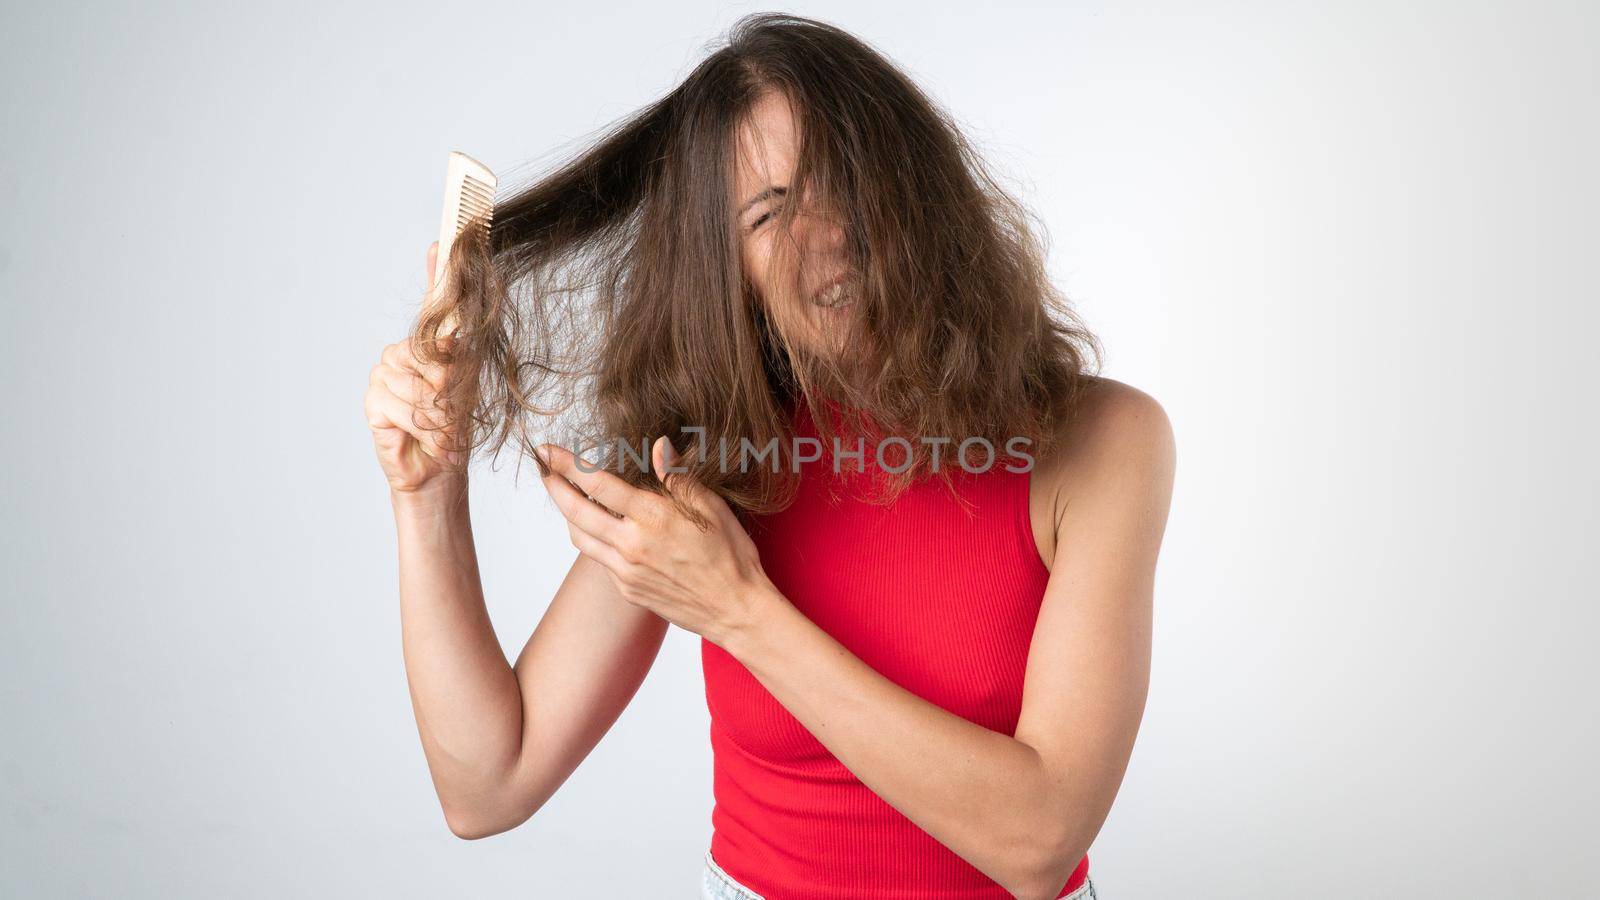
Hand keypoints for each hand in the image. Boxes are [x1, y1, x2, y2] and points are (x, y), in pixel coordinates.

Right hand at [365, 242, 461, 494]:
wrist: (440, 471)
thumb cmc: (456, 427)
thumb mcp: (469, 387)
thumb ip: (461, 353)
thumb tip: (457, 324)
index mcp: (430, 344)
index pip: (435, 301)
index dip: (440, 269)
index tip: (445, 238)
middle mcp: (403, 352)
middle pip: (431, 354)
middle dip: (452, 389)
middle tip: (458, 415)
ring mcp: (383, 374)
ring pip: (419, 384)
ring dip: (440, 415)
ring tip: (446, 433)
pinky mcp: (373, 400)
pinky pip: (401, 405)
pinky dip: (424, 428)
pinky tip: (430, 440)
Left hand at [535, 437, 778, 643]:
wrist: (735, 609)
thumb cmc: (730, 554)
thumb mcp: (711, 505)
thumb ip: (677, 476)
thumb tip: (658, 446)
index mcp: (651, 517)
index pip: (595, 484)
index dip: (566, 464)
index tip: (547, 451)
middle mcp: (631, 544)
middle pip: (575, 511)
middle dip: (554, 487)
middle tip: (545, 471)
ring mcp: (626, 570)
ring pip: (580, 538)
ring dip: (568, 515)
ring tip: (568, 499)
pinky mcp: (628, 588)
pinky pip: (600, 559)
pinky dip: (594, 540)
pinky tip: (603, 530)